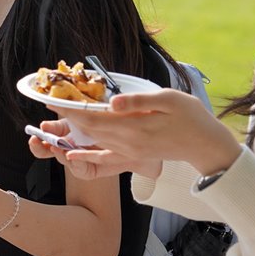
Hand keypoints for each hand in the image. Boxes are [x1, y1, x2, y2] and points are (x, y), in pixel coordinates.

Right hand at [25, 118, 117, 181]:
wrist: (130, 134)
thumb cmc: (105, 124)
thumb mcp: (81, 119)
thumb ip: (63, 124)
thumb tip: (44, 126)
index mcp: (63, 136)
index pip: (44, 143)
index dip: (37, 143)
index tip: (33, 137)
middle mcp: (69, 149)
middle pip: (49, 154)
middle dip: (40, 149)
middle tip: (37, 142)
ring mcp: (80, 160)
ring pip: (64, 161)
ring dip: (59, 154)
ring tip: (57, 147)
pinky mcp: (93, 170)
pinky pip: (82, 170)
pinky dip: (77, 163)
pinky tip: (74, 155)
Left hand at [47, 89, 242, 178]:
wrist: (206, 144)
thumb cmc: (190, 115)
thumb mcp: (168, 99)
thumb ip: (138, 102)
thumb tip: (112, 103)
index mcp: (134, 126)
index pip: (94, 117)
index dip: (71, 109)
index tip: (52, 99)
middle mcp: (129, 142)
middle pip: (90, 129)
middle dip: (67, 117)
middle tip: (48, 104)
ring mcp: (131, 151)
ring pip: (95, 141)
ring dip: (74, 132)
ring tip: (56, 120)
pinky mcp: (134, 156)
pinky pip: (105, 157)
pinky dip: (87, 155)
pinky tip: (71, 154)